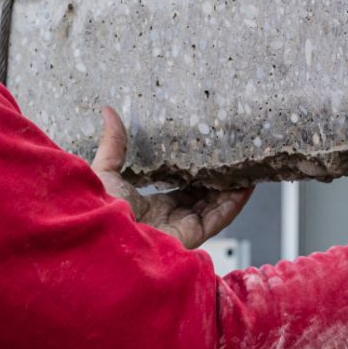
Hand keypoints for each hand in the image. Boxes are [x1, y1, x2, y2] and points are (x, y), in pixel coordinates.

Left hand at [92, 106, 255, 248]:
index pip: (181, 192)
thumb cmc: (100, 210)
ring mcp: (184, 228)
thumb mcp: (105, 171)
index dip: (196, 176)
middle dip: (219, 180)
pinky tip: (247, 184)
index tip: (207, 157)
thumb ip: (113, 144)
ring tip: (246, 166)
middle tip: (232, 158)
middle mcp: (171, 220)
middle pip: (203, 199)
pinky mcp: (194, 234)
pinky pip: (221, 217)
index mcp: (152, 208)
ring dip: (232, 188)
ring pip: (217, 206)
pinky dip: (236, 201)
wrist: (105, 237)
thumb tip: (109, 111)